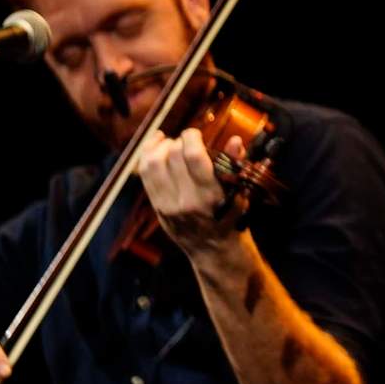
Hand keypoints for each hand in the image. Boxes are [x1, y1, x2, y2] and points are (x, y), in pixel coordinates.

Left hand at [136, 127, 245, 258]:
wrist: (213, 249)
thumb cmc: (230, 217)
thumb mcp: (239, 192)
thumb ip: (235, 164)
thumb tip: (233, 140)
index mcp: (211, 195)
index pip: (193, 156)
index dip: (191, 137)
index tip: (195, 134)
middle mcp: (187, 200)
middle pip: (171, 155)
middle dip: (178, 141)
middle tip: (186, 142)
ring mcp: (168, 204)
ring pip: (152, 163)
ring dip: (159, 147)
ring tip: (169, 143)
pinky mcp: (157, 206)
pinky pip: (144, 175)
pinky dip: (147, 156)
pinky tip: (156, 147)